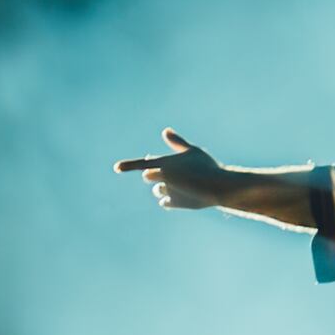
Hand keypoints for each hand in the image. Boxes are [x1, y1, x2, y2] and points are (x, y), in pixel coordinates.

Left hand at [115, 128, 229, 208]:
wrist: (218, 186)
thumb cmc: (207, 165)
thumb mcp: (193, 150)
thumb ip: (177, 142)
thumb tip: (165, 131)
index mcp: (164, 162)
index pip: (141, 163)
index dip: (127, 165)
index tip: (116, 168)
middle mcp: (161, 177)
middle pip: (149, 176)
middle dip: (156, 175)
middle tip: (172, 174)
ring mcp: (167, 191)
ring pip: (158, 190)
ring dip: (164, 187)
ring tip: (182, 185)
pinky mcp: (174, 203)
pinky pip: (165, 202)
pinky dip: (170, 199)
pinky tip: (181, 196)